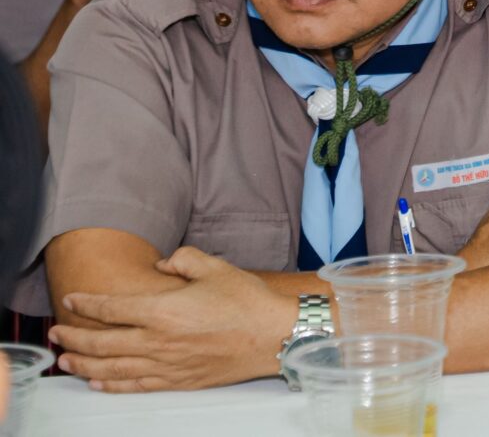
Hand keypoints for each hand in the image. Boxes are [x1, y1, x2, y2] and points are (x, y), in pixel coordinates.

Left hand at [50, 247, 291, 391]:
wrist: (274, 336)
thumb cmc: (248, 301)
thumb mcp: (217, 268)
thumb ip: (184, 260)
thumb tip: (163, 265)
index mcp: (163, 311)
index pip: (112, 308)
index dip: (87, 303)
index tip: (71, 299)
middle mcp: (157, 341)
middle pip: (101, 342)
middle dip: (73, 337)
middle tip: (56, 334)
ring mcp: (165, 365)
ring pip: (111, 368)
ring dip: (83, 364)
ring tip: (65, 361)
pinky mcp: (177, 381)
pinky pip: (134, 386)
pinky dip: (111, 384)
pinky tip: (97, 381)